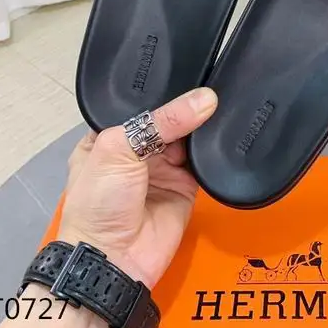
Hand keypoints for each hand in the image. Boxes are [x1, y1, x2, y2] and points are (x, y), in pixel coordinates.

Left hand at [58, 87, 217, 288]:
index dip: (161, 89)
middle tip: (213, 79)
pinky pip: (204, 162)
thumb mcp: (119, 148)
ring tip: (223, 99)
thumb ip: (162, 121)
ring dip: (203, 123)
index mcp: (110, 135)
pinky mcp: (187, 186)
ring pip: (189, 137)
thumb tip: (207, 98)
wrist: (114, 261)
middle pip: (168, 118)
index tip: (189, 66)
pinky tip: (227, 128)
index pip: (140, 104)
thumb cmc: (100, 199)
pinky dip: (214, 148)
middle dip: (187, 105)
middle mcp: (137, 149)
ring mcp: (163, 168)